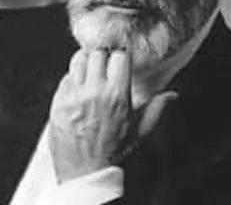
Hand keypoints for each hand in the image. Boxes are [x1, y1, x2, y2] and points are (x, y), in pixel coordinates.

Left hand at [48, 49, 177, 183]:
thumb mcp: (141, 132)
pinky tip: (79, 89)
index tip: (120, 60)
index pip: (119, 56)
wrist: (86, 176)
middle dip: (103, 56)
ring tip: (91, 73)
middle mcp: (94, 92)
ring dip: (86, 63)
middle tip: (105, 65)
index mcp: (117, 96)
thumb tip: (172, 95)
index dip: (121, 57)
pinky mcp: (58, 103)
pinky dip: (72, 79)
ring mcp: (74, 97)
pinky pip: (65, 78)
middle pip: (97, 53)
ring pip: (78, 60)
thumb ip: (157, 109)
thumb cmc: (116, 154)